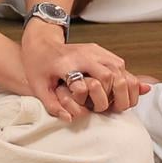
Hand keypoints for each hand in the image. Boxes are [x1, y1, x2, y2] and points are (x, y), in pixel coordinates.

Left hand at [18, 30, 147, 121]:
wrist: (40, 43)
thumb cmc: (38, 66)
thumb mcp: (38, 88)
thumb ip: (53, 105)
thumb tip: (69, 119)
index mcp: (68, 64)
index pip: (95, 81)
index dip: (99, 98)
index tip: (94, 108)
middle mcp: (84, 54)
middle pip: (112, 74)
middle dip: (116, 94)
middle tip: (113, 107)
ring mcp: (93, 49)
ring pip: (119, 67)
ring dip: (123, 85)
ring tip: (119, 100)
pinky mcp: (98, 49)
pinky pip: (119, 62)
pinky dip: (123, 76)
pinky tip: (119, 89)